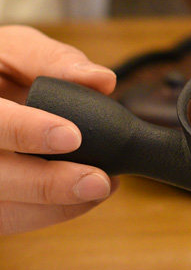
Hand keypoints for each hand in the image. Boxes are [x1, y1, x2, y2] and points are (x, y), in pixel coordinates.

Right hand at [0, 25, 118, 234]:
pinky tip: (85, 197)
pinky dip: (50, 213)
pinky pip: (9, 219)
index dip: (24, 131)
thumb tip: (100, 80)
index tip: (71, 136)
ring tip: (102, 186)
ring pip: (2, 210)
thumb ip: (52, 61)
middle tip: (98, 181)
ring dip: (56, 205)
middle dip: (46, 184)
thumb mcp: (12, 50)